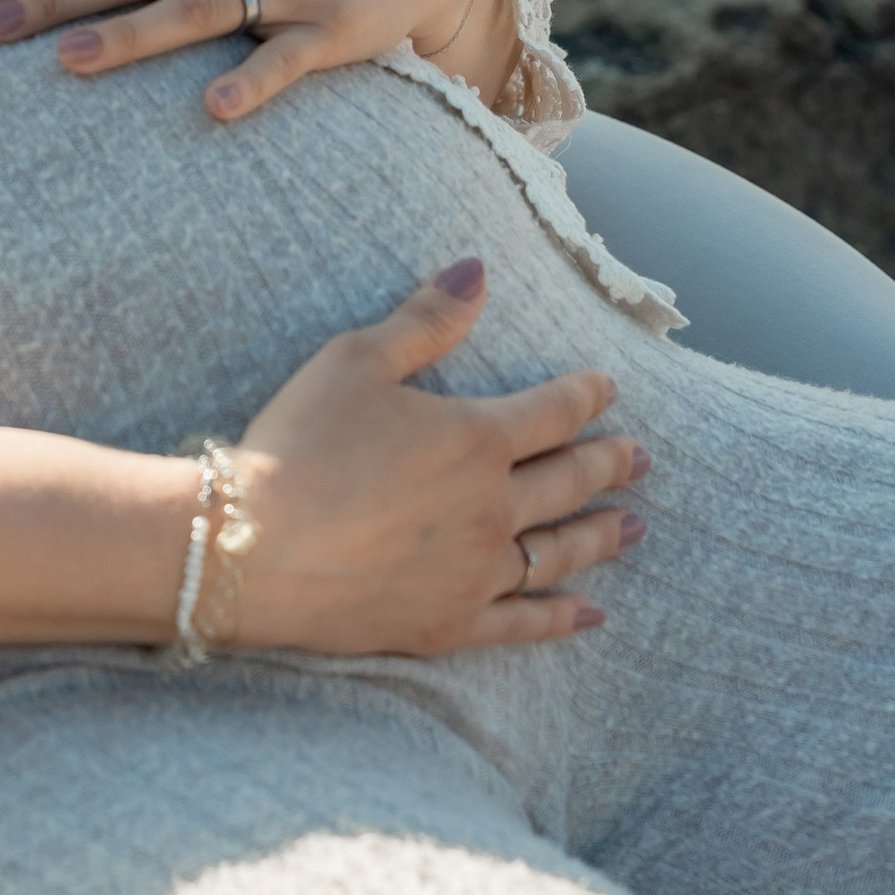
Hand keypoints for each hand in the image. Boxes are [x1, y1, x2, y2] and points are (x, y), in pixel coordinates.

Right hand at [226, 259, 643, 655]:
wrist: (253, 548)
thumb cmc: (299, 443)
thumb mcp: (356, 360)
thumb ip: (425, 321)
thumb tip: (477, 272)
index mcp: (478, 438)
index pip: (552, 412)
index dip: (585, 396)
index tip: (608, 390)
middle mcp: (493, 507)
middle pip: (569, 482)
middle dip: (610, 465)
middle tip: (642, 459)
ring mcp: (476, 572)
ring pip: (559, 552)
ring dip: (602, 536)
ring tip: (636, 527)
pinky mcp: (449, 623)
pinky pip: (523, 622)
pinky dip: (561, 618)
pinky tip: (590, 614)